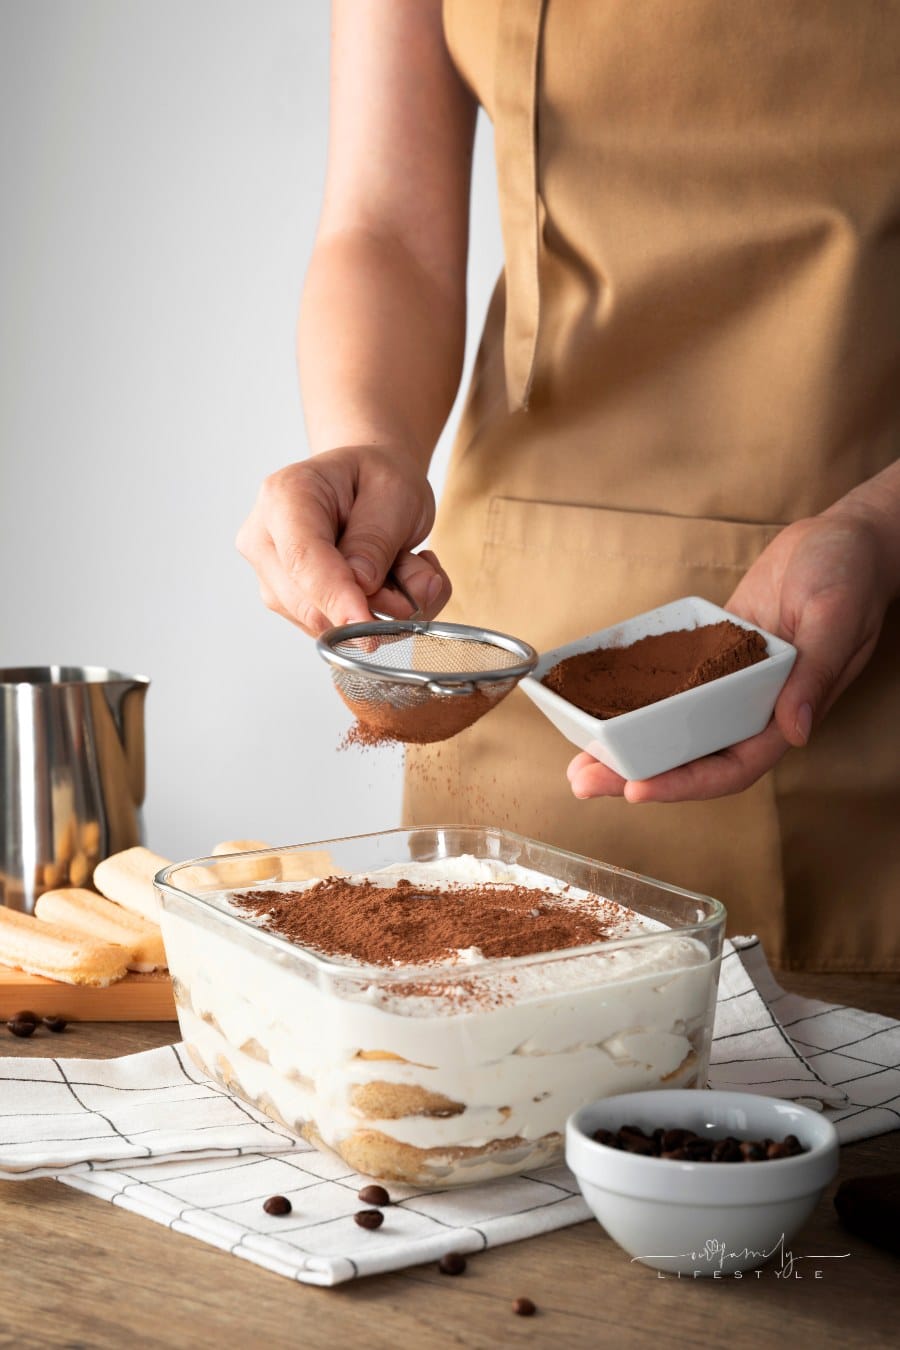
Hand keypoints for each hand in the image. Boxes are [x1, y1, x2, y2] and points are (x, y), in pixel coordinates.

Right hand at [236, 445, 451, 635]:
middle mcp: (265, 540)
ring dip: (380, 610)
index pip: (301, 557)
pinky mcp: (290, 604)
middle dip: (371, 607)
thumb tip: (362, 587)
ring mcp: (273, 577)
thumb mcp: (394, 493)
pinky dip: (374, 617)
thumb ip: (376, 539)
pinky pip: (336, 630)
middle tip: (422, 577)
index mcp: (284, 496)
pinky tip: (390, 582)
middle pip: (307, 603)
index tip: (366, 621)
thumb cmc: (376, 479)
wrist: (366, 483)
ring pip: (324, 624)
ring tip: (405, 566)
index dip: (334, 595)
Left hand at [567, 510, 892, 803]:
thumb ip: (815, 676)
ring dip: (627, 747)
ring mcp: (727, 684)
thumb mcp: (837, 620)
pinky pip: (668, 686)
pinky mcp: (709, 656)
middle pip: (691, 757)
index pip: (732, 766)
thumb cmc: (851, 577)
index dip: (685, 783)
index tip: (638, 788)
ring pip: (672, 728)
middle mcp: (752, 707)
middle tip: (583, 782)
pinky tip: (596, 705)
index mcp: (786, 712)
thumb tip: (793, 730)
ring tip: (578, 762)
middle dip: (637, 775)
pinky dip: (634, 700)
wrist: (840, 538)